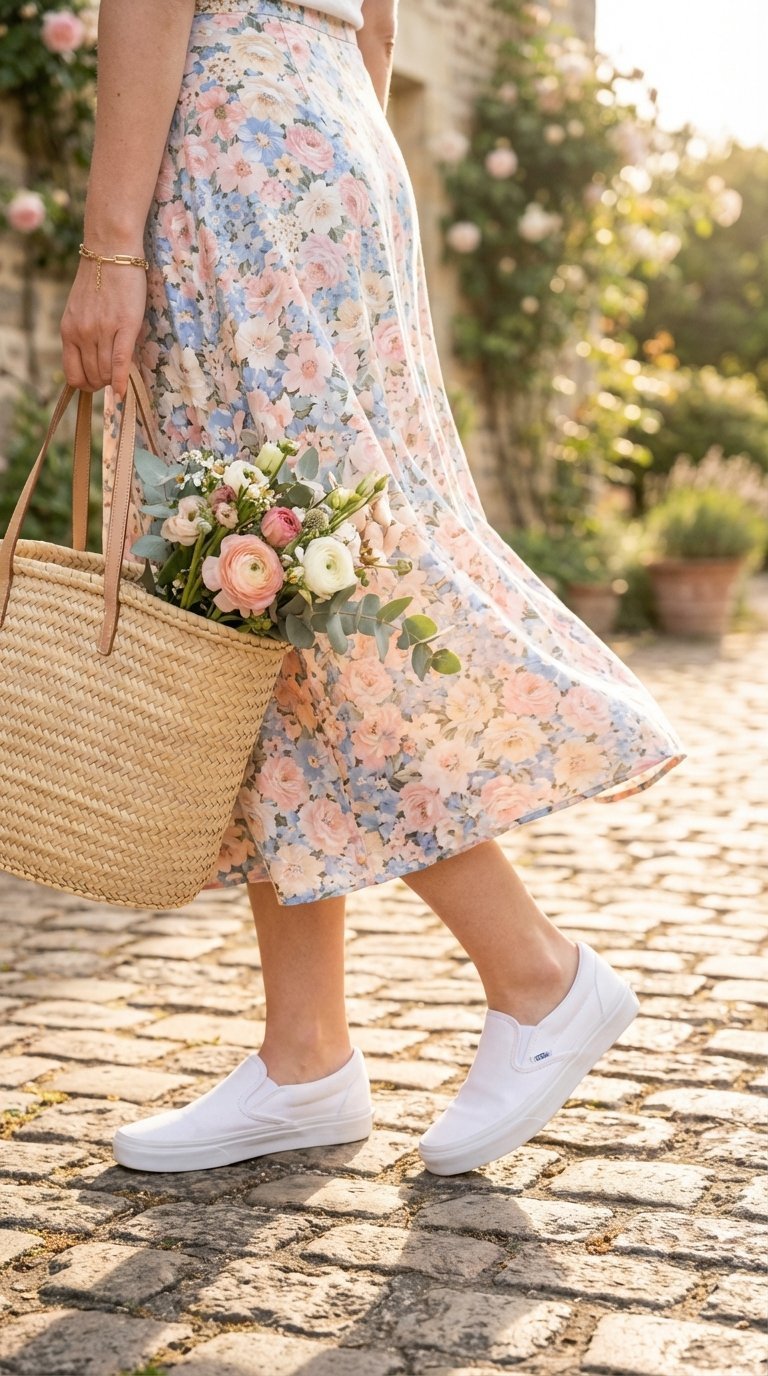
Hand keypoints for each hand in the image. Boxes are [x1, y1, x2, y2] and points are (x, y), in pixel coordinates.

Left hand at [60, 253, 148, 400]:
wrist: (111, 252)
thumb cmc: (100, 280)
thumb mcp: (81, 311)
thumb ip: (83, 335)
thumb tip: (97, 362)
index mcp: (69, 330)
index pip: (73, 374)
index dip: (86, 385)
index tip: (96, 384)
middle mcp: (82, 333)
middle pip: (93, 375)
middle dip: (103, 383)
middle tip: (112, 379)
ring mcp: (102, 330)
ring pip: (106, 371)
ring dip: (113, 380)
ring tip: (120, 375)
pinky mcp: (125, 326)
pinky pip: (120, 362)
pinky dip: (121, 381)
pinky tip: (122, 393)